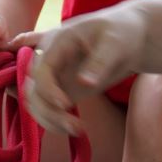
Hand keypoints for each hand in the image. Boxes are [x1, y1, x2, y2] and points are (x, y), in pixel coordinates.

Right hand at [9, 4, 146, 135]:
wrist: (129, 38)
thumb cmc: (121, 32)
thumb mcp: (114, 42)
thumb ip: (99, 61)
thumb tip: (84, 83)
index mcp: (58, 41)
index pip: (40, 69)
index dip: (47, 89)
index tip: (65, 105)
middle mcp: (50, 58)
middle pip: (32, 88)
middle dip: (48, 110)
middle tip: (74, 126)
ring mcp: (54, 75)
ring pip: (35, 102)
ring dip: (49, 119)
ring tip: (77, 130)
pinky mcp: (62, 89)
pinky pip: (46, 108)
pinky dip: (54, 121)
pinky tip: (75, 129)